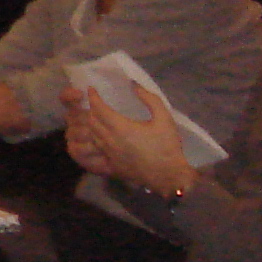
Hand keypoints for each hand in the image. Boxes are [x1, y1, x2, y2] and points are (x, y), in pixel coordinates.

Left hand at [65, 82, 192, 198]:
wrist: (169, 176)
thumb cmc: (167, 146)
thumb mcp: (164, 118)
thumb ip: (149, 99)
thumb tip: (134, 85)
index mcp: (121, 128)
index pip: (99, 109)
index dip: (93, 98)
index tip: (92, 90)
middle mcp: (110, 141)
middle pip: (92, 121)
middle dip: (91, 109)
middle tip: (97, 102)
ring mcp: (109, 154)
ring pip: (92, 135)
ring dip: (92, 124)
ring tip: (98, 116)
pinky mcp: (112, 165)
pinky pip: (97, 148)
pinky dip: (96, 138)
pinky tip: (103, 135)